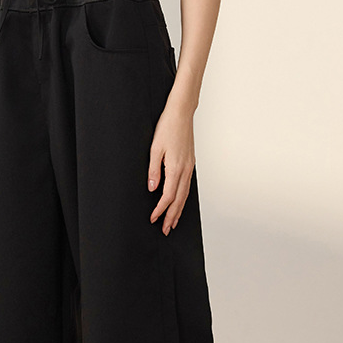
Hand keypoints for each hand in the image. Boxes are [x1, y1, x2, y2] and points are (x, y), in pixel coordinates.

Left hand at [147, 101, 195, 234]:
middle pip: (179, 200)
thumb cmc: (167, 127)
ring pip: (185, 195)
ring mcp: (189, 167)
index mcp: (175, 167)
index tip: (153, 218)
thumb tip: (152, 188)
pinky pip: (187, 186)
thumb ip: (153, 170)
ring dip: (178, 210)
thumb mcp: (155, 148)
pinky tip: (179, 203)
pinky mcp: (190, 163)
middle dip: (172, 216)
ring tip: (172, 222)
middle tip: (165, 230)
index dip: (160, 210)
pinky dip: (183, 198)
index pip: (168, 196)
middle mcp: (185, 169)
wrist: (182, 113)